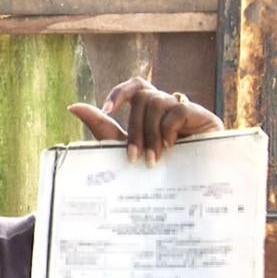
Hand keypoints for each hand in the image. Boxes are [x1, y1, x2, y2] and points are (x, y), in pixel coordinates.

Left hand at [68, 77, 223, 165]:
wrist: (191, 190)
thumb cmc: (155, 170)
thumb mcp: (123, 148)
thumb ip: (102, 127)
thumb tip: (73, 106)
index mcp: (149, 111)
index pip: (134, 87)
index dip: (120, 92)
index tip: (106, 111)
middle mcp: (167, 105)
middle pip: (143, 98)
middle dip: (134, 129)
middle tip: (134, 158)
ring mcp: (185, 109)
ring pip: (157, 103)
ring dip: (150, 134)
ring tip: (153, 160)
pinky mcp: (203, 116)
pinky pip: (177, 110)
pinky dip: (168, 130)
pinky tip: (173, 148)